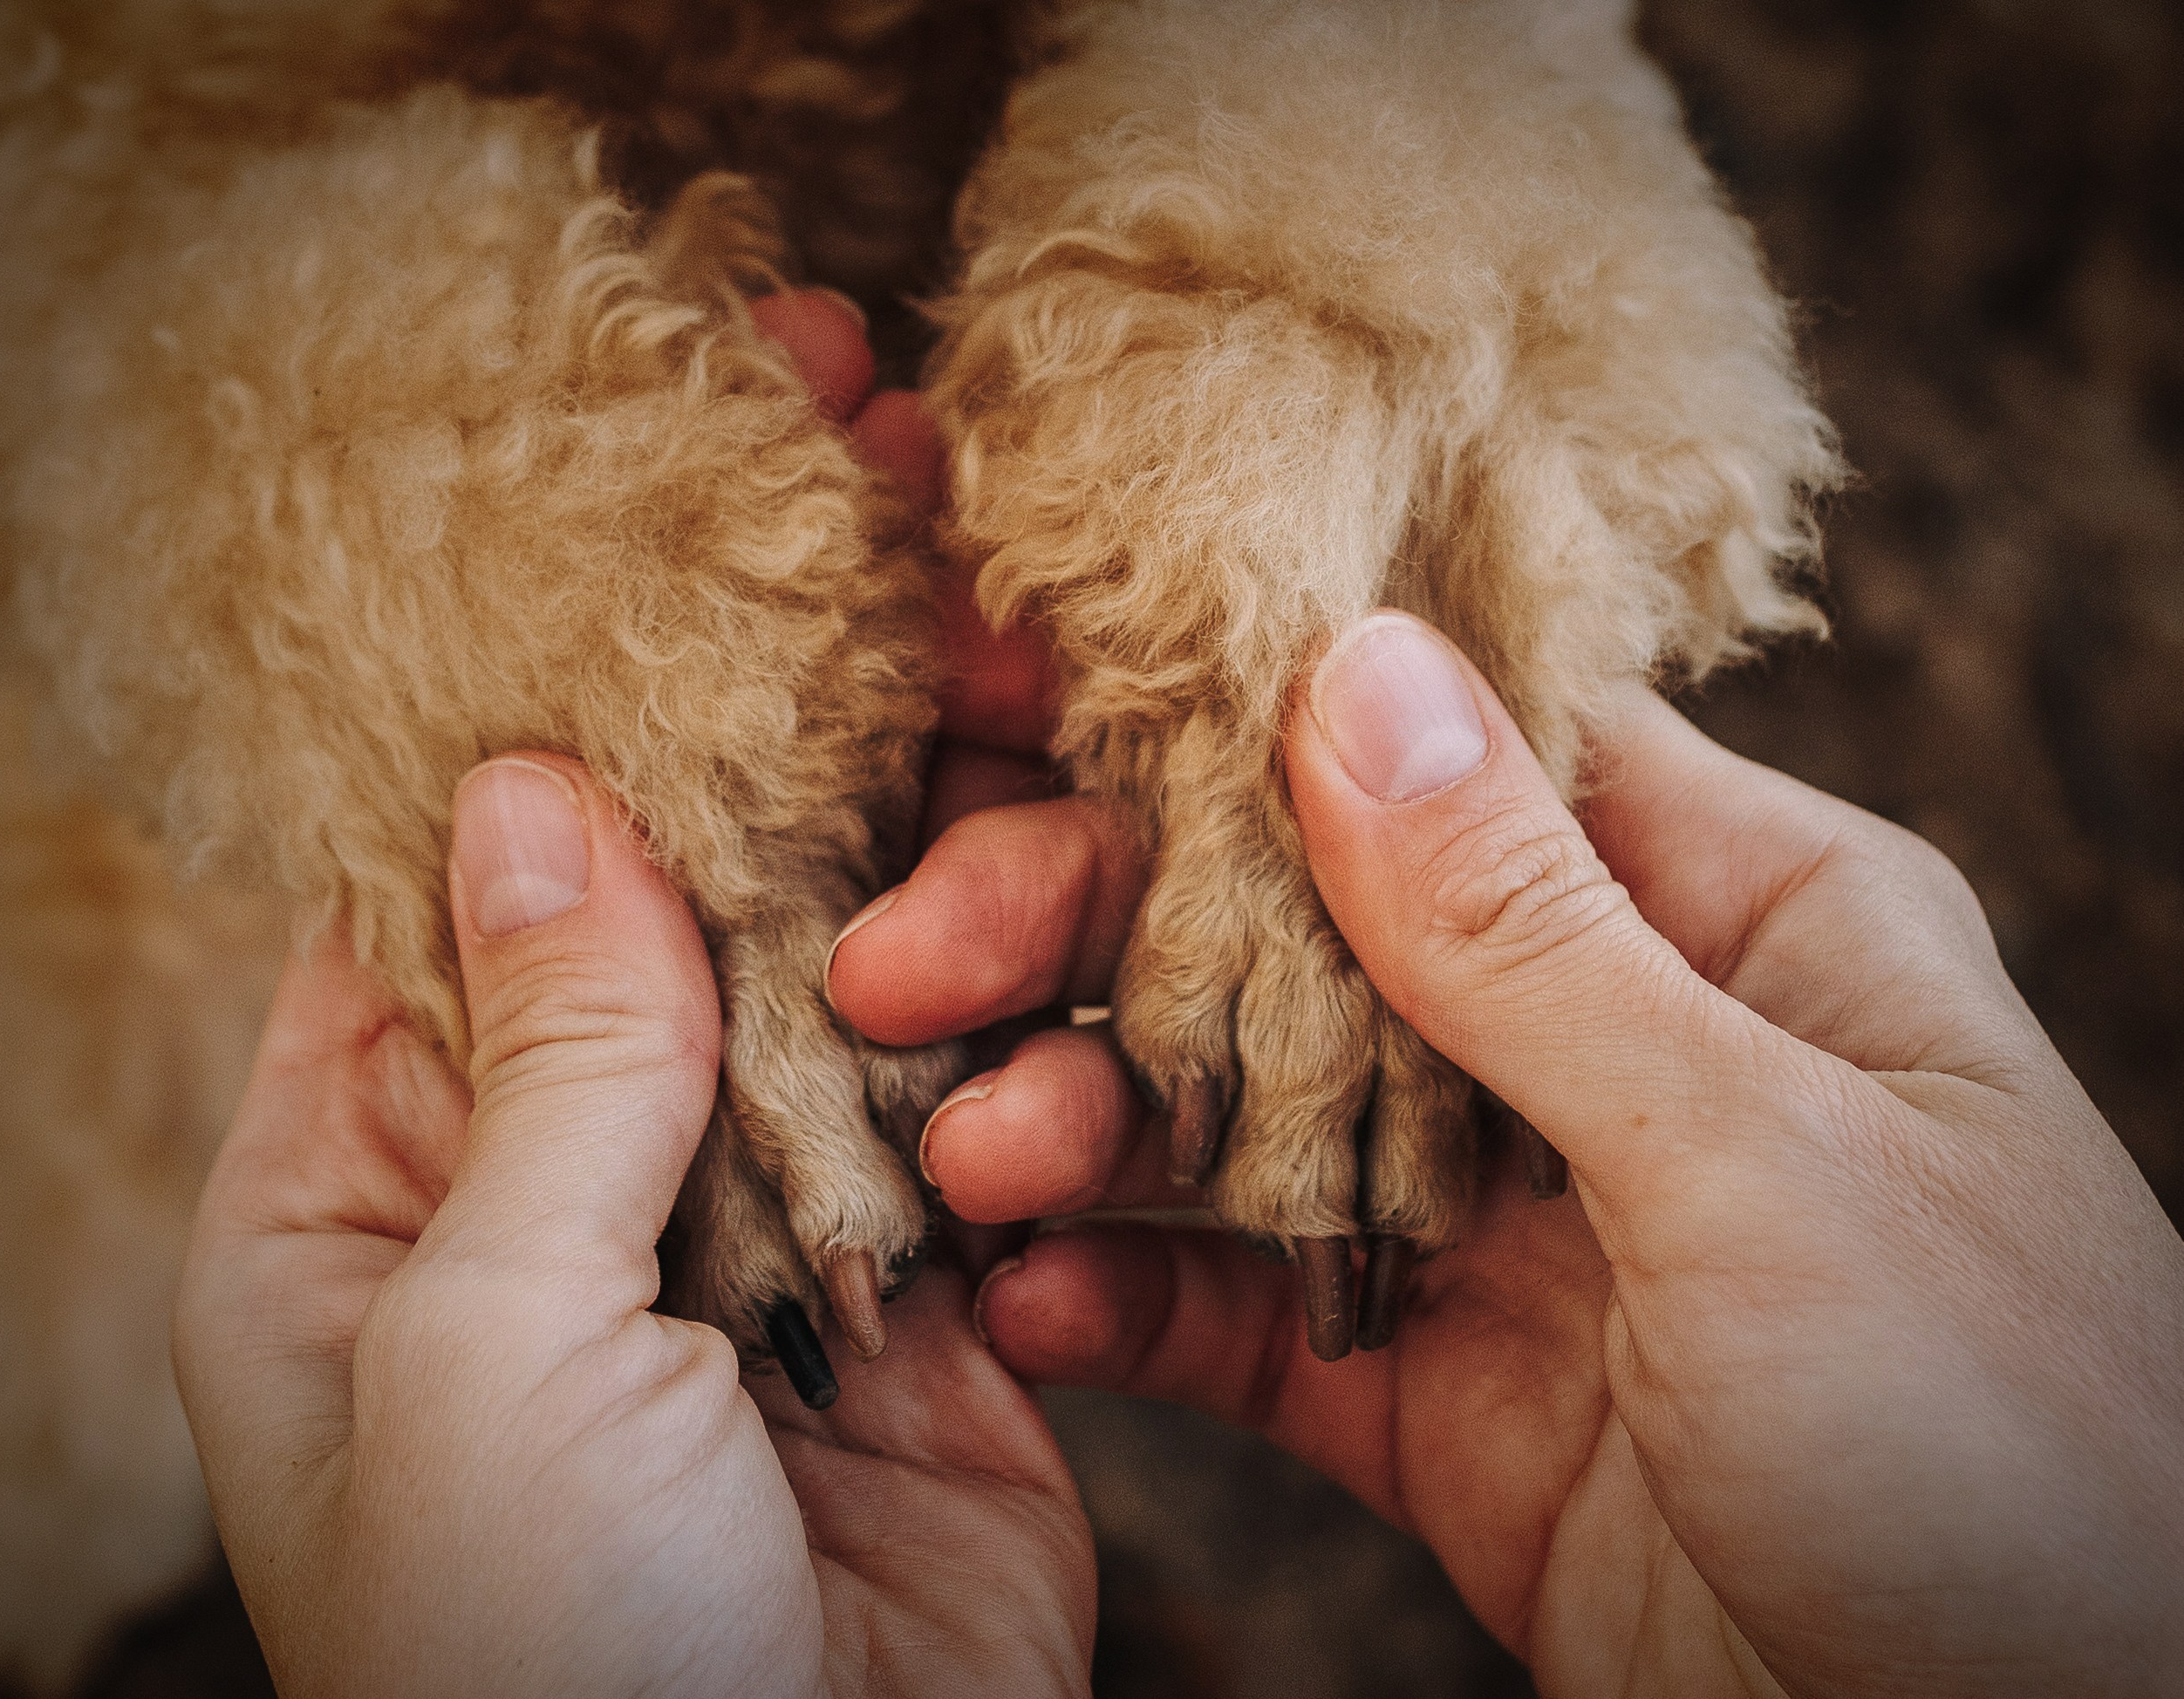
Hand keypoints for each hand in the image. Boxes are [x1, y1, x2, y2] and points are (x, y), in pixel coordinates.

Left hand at [172, 295, 1093, 1698]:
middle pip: (671, 902)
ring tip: (1024, 744)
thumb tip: (532, 792)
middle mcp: (566, 1195)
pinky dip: (1033, 1056)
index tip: (646, 508)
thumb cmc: (542, 1672)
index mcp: (372, 1199)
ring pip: (853, 985)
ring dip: (940, 895)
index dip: (532, 699)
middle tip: (883, 491)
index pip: (432, 889)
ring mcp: (761, 1241)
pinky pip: (983, 1117)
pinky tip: (1082, 972)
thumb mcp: (490, 1355)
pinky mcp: (936, 1303)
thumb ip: (546, 1067)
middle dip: (775, 734)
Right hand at [829, 610, 2183, 1696]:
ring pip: (1251, 1120)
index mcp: (1741, 921)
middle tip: (906, 959)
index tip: (1015, 692)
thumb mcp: (1767, 1166)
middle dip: (1101, 933)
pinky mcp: (1445, 1395)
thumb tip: (1356, 670)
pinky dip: (1134, 1303)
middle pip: (1308, 931)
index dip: (1236, 716)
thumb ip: (1533, 935)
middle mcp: (1614, 1042)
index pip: (1452, 753)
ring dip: (1089, 1125)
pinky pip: (1254, 1315)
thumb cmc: (2017, 1462)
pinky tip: (1028, 1306)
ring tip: (963, 1155)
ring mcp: (1516, 1223)